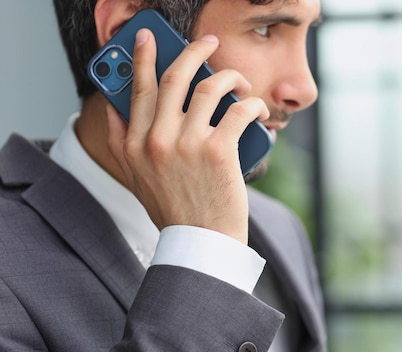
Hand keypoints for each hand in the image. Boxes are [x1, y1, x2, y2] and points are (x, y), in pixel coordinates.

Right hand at [106, 28, 268, 243]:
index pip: (137, 90)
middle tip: (208, 42)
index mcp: (135, 145)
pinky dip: (253, 104)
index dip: (142, 58)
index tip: (148, 38)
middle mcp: (157, 140)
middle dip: (193, 50)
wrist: (201, 243)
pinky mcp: (219, 151)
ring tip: (242, 84)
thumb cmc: (175, 210)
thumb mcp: (136, 179)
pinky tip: (258, 109)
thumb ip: (121, 145)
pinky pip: (239, 110)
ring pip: (210, 87)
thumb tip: (113, 110)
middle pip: (175, 77)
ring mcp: (188, 144)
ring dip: (231, 78)